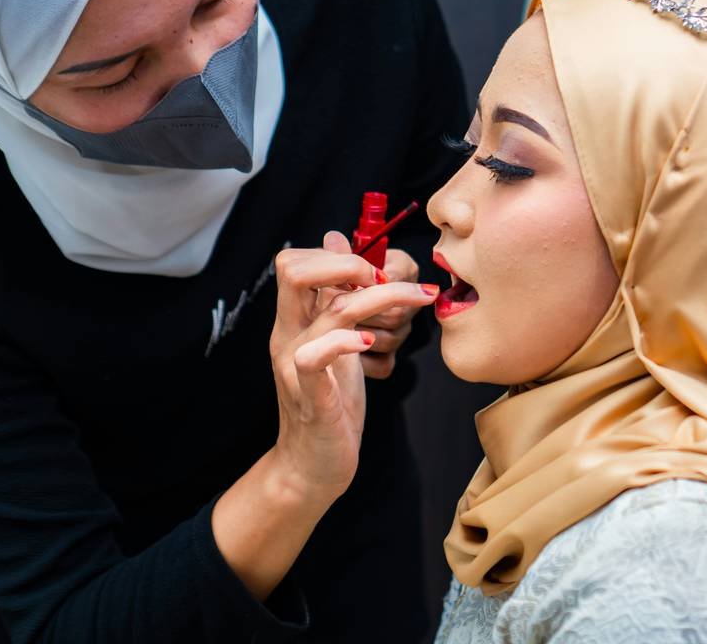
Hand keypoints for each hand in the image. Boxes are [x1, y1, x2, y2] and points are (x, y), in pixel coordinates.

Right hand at [269, 231, 438, 502]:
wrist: (313, 466)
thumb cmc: (332, 403)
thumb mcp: (336, 342)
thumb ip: (333, 297)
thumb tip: (334, 240)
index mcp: (294, 322)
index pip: (293, 262)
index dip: (333, 255)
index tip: (373, 269)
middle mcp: (289, 336)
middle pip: (294, 270)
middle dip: (348, 262)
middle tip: (385, 278)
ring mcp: (296, 365)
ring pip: (331, 308)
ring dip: (382, 297)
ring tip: (417, 299)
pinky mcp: (311, 396)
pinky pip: (313, 357)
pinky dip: (344, 342)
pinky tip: (370, 342)